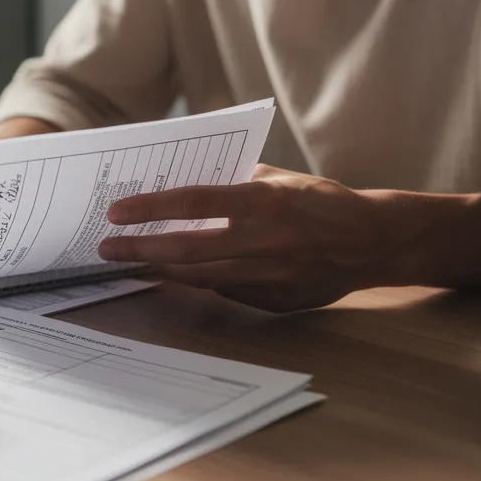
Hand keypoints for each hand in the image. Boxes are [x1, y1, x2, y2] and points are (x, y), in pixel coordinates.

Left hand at [97, 165, 406, 311]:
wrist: (374, 243)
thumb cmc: (324, 202)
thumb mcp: (282, 179)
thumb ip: (236, 181)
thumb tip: (187, 184)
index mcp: (265, 202)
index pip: (194, 202)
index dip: (151, 208)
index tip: (116, 211)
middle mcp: (264, 242)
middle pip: (186, 249)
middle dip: (139, 249)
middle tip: (106, 247)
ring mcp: (269, 277)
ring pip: (199, 277)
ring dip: (160, 269)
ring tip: (131, 260)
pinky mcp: (274, 302)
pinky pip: (224, 290)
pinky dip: (196, 280)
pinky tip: (174, 273)